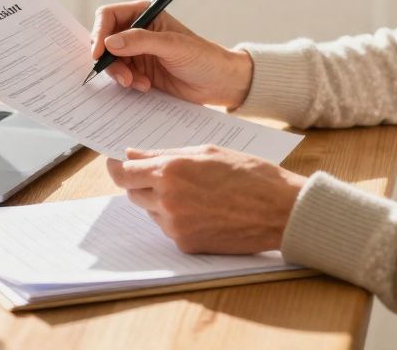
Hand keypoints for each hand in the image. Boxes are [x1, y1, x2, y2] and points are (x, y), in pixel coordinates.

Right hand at [89, 1, 252, 106]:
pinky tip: (144, 86)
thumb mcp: (173, 46)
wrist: (218, 83)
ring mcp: (137, 52)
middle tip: (123, 76)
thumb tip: (110, 42)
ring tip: (137, 83)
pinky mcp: (140, 71)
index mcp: (144, 14)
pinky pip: (121, 76)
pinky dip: (127, 83)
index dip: (99, 33)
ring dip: (119, 74)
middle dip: (109, 59)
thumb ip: (141, 41)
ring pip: (110, 61)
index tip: (98, 53)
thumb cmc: (202, 57)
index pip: (109, 16)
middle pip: (104, 40)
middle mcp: (136, 31)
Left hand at [106, 145, 306, 253]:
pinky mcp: (187, 245)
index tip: (115, 162)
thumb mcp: (207, 151)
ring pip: (151, 211)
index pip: (123, 173)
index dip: (116, 167)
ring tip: (195, 191)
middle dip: (141, 182)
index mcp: (171, 171)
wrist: (281, 210)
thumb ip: (166, 154)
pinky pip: (168, 228)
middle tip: (165, 174)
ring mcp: (176, 226)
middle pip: (132, 193)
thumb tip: (133, 155)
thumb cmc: (250, 174)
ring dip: (161, 200)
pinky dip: (177, 217)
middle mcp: (168, 200)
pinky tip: (203, 209)